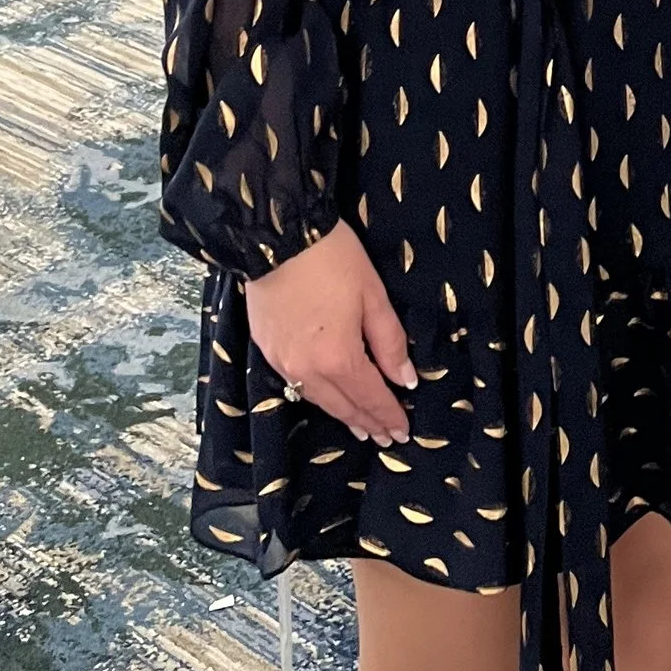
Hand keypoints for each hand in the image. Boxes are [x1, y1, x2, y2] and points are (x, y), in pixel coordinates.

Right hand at [242, 220, 416, 441]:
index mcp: (338, 358)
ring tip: (359, 425)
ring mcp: (282, 362)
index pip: (370, 398)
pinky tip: (325, 396)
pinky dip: (316, 395)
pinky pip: (296, 383)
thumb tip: (405, 379)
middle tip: (385, 437)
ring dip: (341, 414)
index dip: (389, 416)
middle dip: (367, 422)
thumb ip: (390, 342)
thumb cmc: (333, 259)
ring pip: (317, 399)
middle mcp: (307, 370)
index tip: (403, 432)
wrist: (277, 234)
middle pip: (342, 406)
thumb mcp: (373, 295)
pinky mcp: (266, 350)